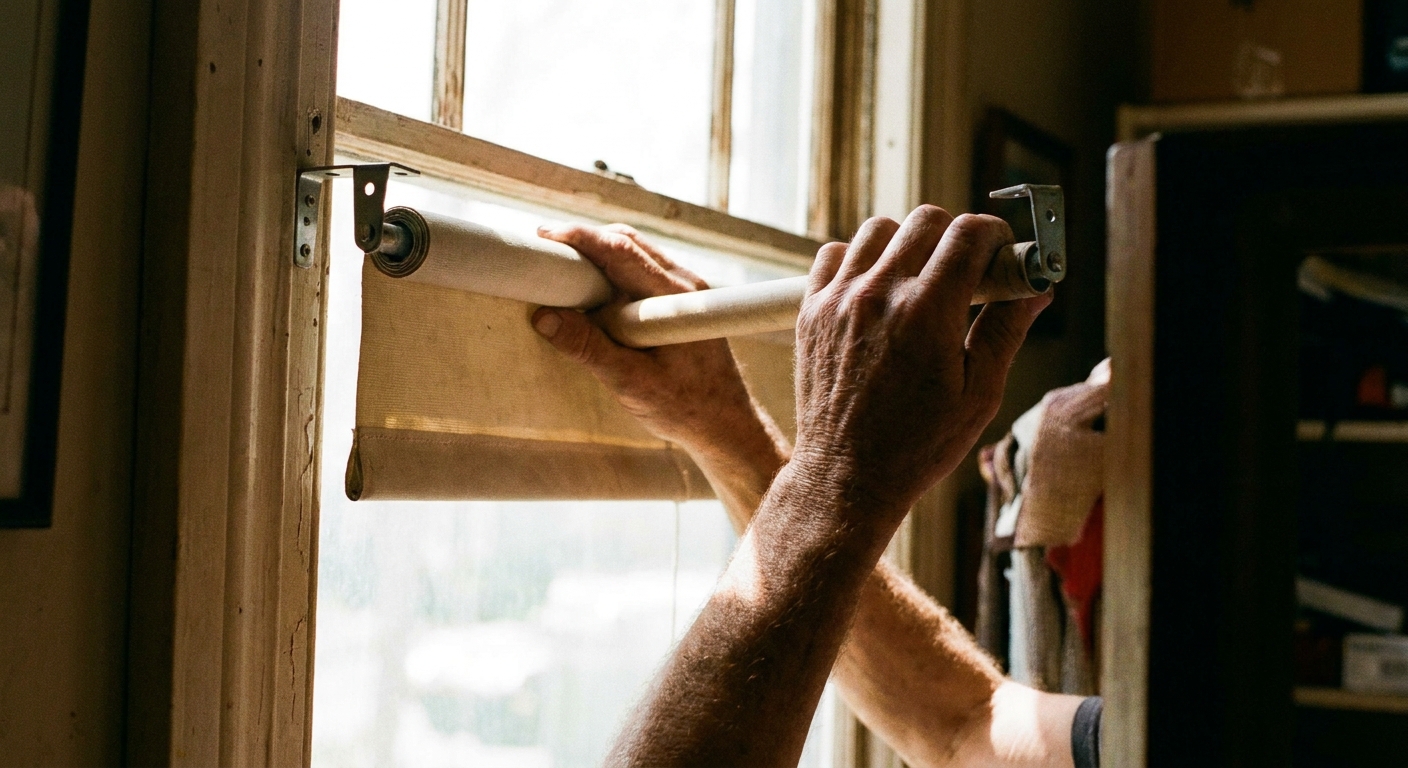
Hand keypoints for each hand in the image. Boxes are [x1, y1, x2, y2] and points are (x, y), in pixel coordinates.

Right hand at [530, 224, 786, 471]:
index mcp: (675, 299)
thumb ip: (589, 349)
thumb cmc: (686, 408)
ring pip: (637, 253)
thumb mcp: (631, 383)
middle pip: (629, 241)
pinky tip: (593, 288)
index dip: (581, 237)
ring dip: (600, 252)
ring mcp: (688, 290)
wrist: (727, 424)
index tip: (545, 234)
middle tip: (545, 244)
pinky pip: (645, 271)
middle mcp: (686, 284)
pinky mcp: (684, 301)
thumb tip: (544, 318)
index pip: (621, 251)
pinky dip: (615, 270)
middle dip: (585, 238)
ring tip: (563, 263)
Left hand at [790, 206, 1048, 515]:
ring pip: (878, 228)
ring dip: (906, 243)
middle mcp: (878, 295)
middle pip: (926, 219)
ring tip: (919, 281)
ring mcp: (838, 300)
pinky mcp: (810, 311)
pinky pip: (834, 253)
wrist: (845, 477)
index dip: (996, 237)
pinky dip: (859, 260)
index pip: (969, 233)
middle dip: (955, 236)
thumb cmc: (917, 445)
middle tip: (966, 272)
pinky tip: (876, 291)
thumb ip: (1006, 330)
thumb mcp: (978, 394)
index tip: (1001, 257)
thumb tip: (1037, 288)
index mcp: (926, 313)